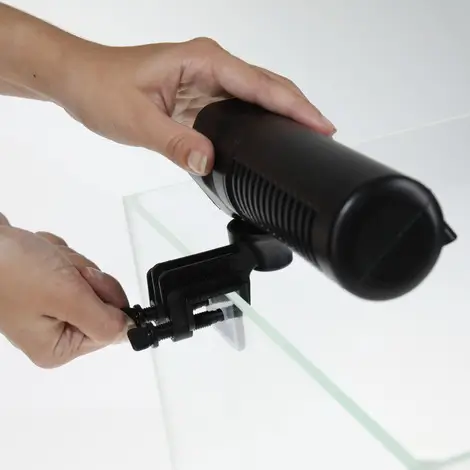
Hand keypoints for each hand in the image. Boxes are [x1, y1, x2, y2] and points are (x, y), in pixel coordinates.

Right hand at [0, 215, 127, 367]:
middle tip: (59, 270)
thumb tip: (129, 332)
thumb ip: (104, 320)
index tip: (84, 283)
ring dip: (71, 263)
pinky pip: (71, 266)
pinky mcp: (43, 282)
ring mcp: (47, 305)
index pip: (109, 326)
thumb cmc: (12, 270)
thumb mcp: (68, 299)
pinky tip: (39, 254)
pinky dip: (60, 255)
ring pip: (87, 280)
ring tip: (45, 261)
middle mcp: (53, 331)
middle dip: (84, 277)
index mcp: (57, 348)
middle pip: (100, 300)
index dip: (104, 299)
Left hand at [58, 37, 335, 175]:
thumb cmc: (101, 86)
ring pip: (256, 95)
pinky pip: (239, 106)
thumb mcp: (137, 120)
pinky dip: (259, 120)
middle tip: (326, 133)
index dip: (294, 106)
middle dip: (299, 109)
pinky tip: (269, 134)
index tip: (320, 125)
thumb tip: (210, 160)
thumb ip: (176, 142)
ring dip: (282, 114)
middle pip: (267, 86)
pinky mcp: (200, 93)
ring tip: (307, 135)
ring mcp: (206, 79)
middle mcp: (209, 65)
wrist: (79, 79)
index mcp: (202, 61)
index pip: (261, 84)